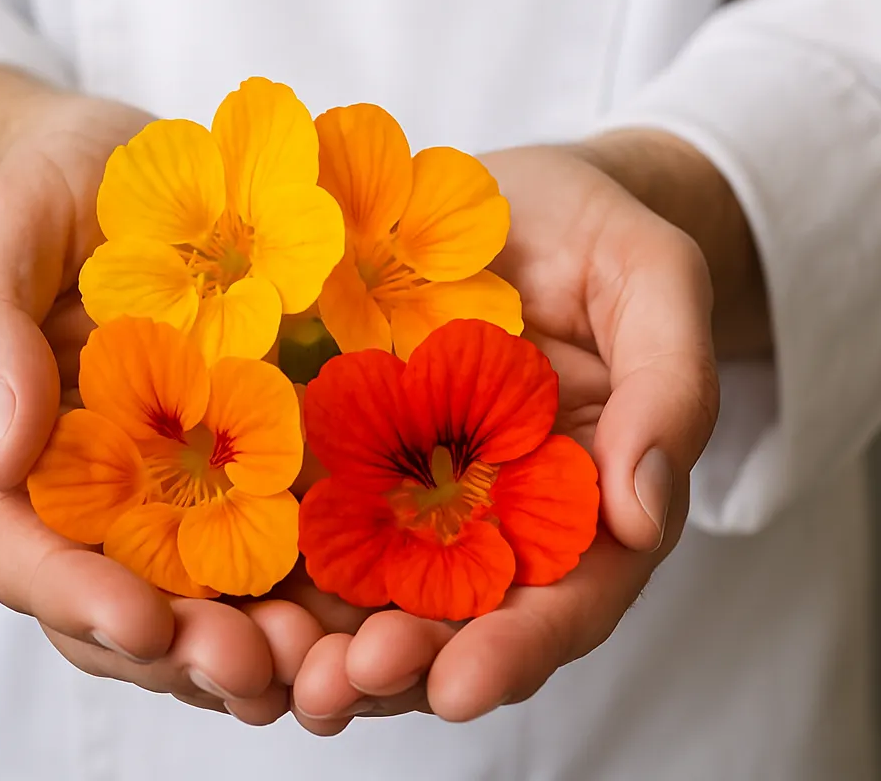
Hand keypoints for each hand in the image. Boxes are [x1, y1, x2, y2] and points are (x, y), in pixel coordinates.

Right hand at [0, 68, 320, 720]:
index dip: (79, 601)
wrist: (145, 170)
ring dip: (256, 652)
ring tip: (318, 669)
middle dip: (184, 656)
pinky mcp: (258, 480)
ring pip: (204, 609)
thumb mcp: (3, 225)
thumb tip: (2, 454)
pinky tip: (367, 620)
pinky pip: (283, 556)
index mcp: (12, 459)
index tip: (144, 625)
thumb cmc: (60, 191)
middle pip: (121, 612)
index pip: (25, 554)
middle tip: (253, 672)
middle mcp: (95, 501)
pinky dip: (315, 600)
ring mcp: (180, 500)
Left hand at [289, 141, 732, 729]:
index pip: (565, 600)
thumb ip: (669, 387)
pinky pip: (292, 521)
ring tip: (263, 667)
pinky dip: (258, 570)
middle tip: (342, 685)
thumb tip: (642, 511)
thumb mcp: (654, 283)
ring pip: (362, 594)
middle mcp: (491, 521)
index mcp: (584, 504)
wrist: (510, 196)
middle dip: (397, 666)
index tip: (461, 685)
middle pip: (452, 622)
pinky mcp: (332, 455)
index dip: (517, 649)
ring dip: (315, 643)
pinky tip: (211, 595)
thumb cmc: (597, 237)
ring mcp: (404, 494)